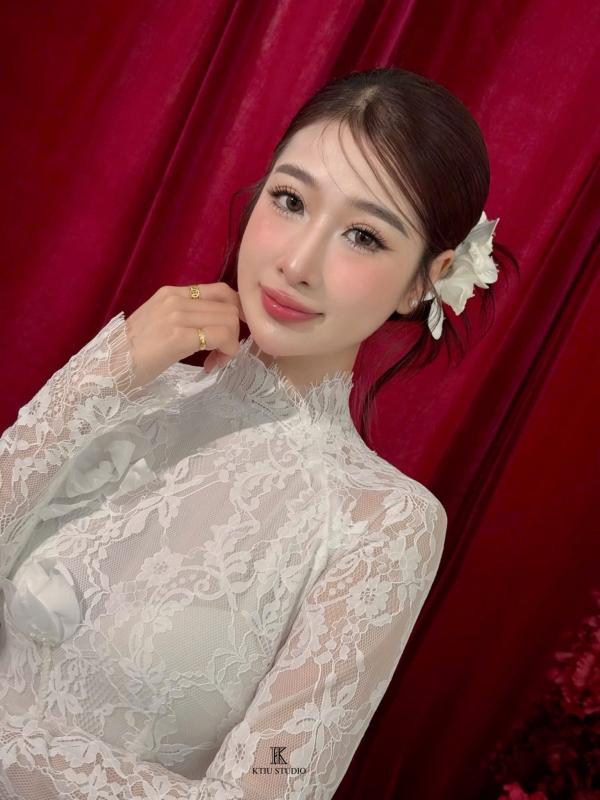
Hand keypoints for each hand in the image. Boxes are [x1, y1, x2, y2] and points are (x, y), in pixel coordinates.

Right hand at [125, 283, 246, 387]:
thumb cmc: (131, 353)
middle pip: (230, 307)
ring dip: (230, 345)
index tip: (233, 332)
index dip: (236, 311)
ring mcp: (176, 315)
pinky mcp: (178, 336)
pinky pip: (221, 337)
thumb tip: (214, 326)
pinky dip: (225, 353)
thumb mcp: (158, 324)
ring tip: (214, 361)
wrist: (107, 369)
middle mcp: (175, 298)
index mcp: (170, 293)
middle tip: (221, 354)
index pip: (221, 291)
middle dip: (234, 333)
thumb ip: (184, 318)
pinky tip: (210, 366)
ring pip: (229, 321)